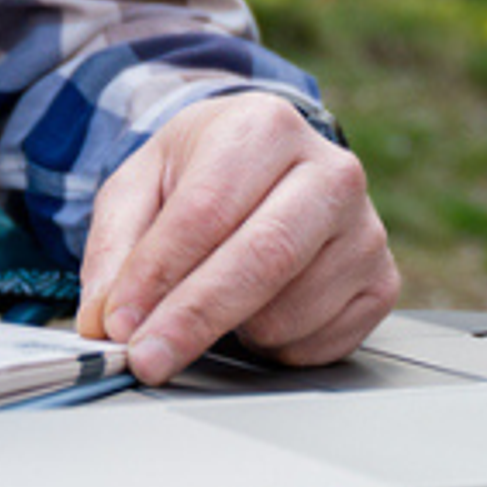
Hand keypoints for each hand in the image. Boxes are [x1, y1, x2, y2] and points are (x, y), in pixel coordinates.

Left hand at [73, 91, 399, 383]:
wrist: (270, 164)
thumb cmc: (205, 172)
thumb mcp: (142, 185)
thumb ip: (116, 248)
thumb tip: (105, 321)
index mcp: (265, 128)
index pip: (208, 211)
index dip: (158, 275)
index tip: (120, 324)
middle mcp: (331, 172)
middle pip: (262, 258)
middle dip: (194, 319)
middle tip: (146, 358)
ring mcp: (365, 229)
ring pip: (287, 312)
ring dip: (235, 330)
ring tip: (219, 298)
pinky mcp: (381, 281)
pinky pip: (318, 343)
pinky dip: (273, 347)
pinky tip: (262, 309)